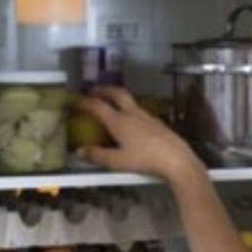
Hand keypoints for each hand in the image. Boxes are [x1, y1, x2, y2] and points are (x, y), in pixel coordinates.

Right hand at [76, 87, 202, 185]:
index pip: (98, 106)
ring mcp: (148, 117)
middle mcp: (134, 114)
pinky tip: (131, 122)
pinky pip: (140, 112)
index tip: (74, 100)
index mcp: (120, 121)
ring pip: (130, 102)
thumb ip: (97, 155)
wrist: (177, 161)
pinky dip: (130, 110)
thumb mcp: (118, 161)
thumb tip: (79, 151)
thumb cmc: (145, 160)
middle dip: (104, 90)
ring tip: (111, 105)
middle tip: (93, 91)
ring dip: (118, 99)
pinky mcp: (159, 123)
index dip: (84, 101)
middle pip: (117, 93)